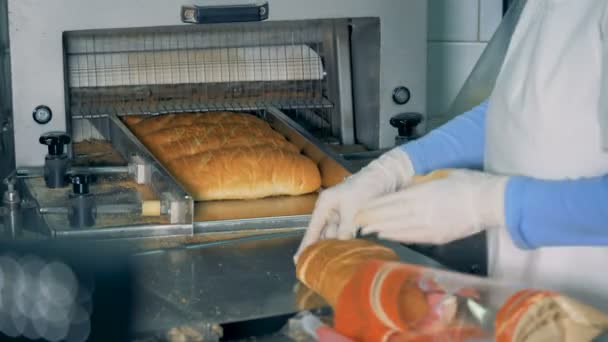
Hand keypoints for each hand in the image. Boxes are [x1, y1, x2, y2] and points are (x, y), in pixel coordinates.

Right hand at [294, 148, 414, 260]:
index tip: (298, 260)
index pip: (312, 229)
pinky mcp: (351, 220)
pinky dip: (343, 245)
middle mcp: (329, 211)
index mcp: (324, 205)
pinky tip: (342, 256)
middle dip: (316, 251)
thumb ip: (345, 227)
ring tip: (325, 266)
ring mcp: (340, 216)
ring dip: (331, 250)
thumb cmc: (365, 187)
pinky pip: (344, 236)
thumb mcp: (353, 207)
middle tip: (311, 268)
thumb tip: (339, 245)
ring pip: (332, 237)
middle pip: (320, 235)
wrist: (383, 179)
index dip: (305, 245)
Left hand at [354, 169, 507, 244]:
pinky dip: (397, 236)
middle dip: (371, 219)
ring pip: (398, 229)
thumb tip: (403, 189)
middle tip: (356, 221)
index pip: (389, 202)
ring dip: (381, 229)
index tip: (360, 208)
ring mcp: (429, 227)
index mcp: (421, 194)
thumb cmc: (467, 183)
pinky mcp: (437, 237)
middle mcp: (421, 212)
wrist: (491, 202)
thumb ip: (418, 183)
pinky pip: (412, 237)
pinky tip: (387, 235)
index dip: (372, 207)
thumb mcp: (438, 176)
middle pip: (389, 217)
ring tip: (367, 229)